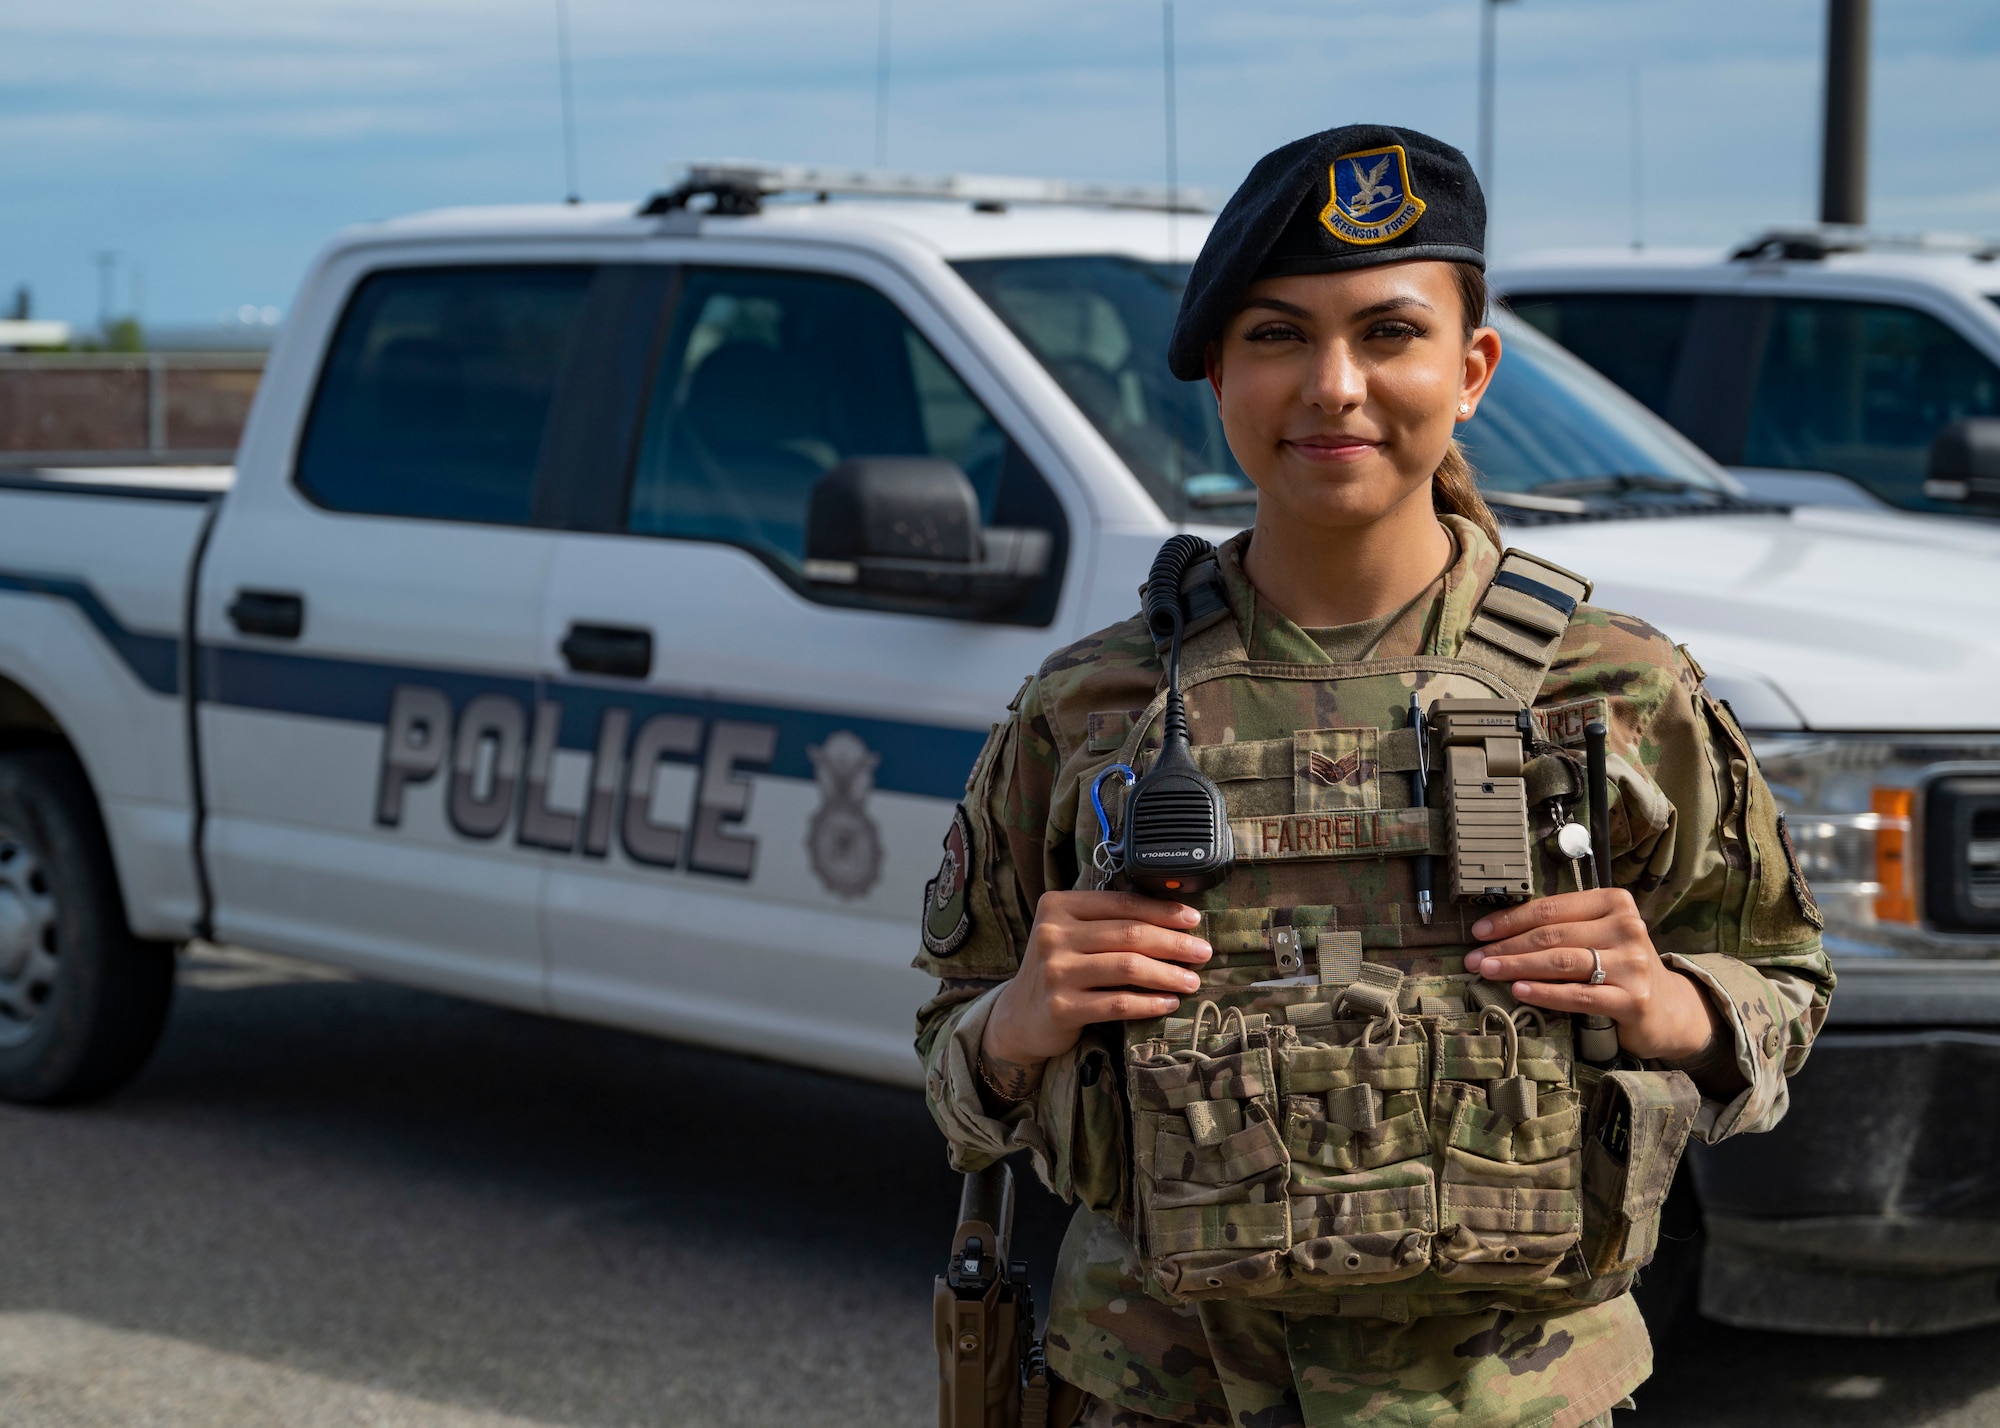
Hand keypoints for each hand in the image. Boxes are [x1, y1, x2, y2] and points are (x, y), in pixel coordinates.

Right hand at [981, 891, 1212, 1069]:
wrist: (1019, 1016)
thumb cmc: (1058, 969)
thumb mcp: (1072, 934)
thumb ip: (1106, 921)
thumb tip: (1173, 919)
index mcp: (1057, 906)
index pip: (1121, 903)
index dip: (1162, 910)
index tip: (1193, 920)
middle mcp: (1052, 935)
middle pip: (1129, 934)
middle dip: (1174, 943)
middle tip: (1202, 952)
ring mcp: (1054, 972)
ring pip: (1128, 967)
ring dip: (1168, 974)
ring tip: (1192, 980)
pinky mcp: (1061, 1007)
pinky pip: (1118, 1003)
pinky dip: (1149, 1002)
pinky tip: (1168, 1002)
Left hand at [1466, 888, 1719, 1061]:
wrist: (1669, 1008)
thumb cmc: (1621, 966)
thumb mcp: (1598, 936)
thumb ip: (1563, 927)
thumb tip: (1498, 931)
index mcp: (1615, 903)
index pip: (1551, 908)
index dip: (1510, 920)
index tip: (1479, 932)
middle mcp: (1627, 927)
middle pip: (1552, 935)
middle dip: (1506, 946)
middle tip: (1474, 958)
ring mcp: (1632, 964)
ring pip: (1561, 962)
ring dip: (1517, 967)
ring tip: (1487, 971)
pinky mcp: (1634, 999)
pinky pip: (1578, 995)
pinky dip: (1545, 993)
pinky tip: (1520, 991)